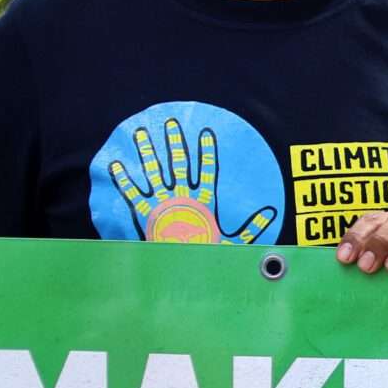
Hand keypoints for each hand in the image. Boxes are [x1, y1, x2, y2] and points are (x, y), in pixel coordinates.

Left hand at [105, 117, 277, 243]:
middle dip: (174, 141)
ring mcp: (161, 201)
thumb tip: (271, 214)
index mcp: (202, 200)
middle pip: (177, 163)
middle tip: (170, 123)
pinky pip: (132, 192)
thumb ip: (252, 227)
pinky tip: (116, 164)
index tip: (206, 132)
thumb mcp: (235, 241)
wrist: (181, 265)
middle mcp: (181, 195)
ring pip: (153, 171)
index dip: (207, 151)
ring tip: (141, 133)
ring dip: (147, 151)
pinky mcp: (145, 211)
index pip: (206, 170)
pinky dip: (124, 178)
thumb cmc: (207, 253)